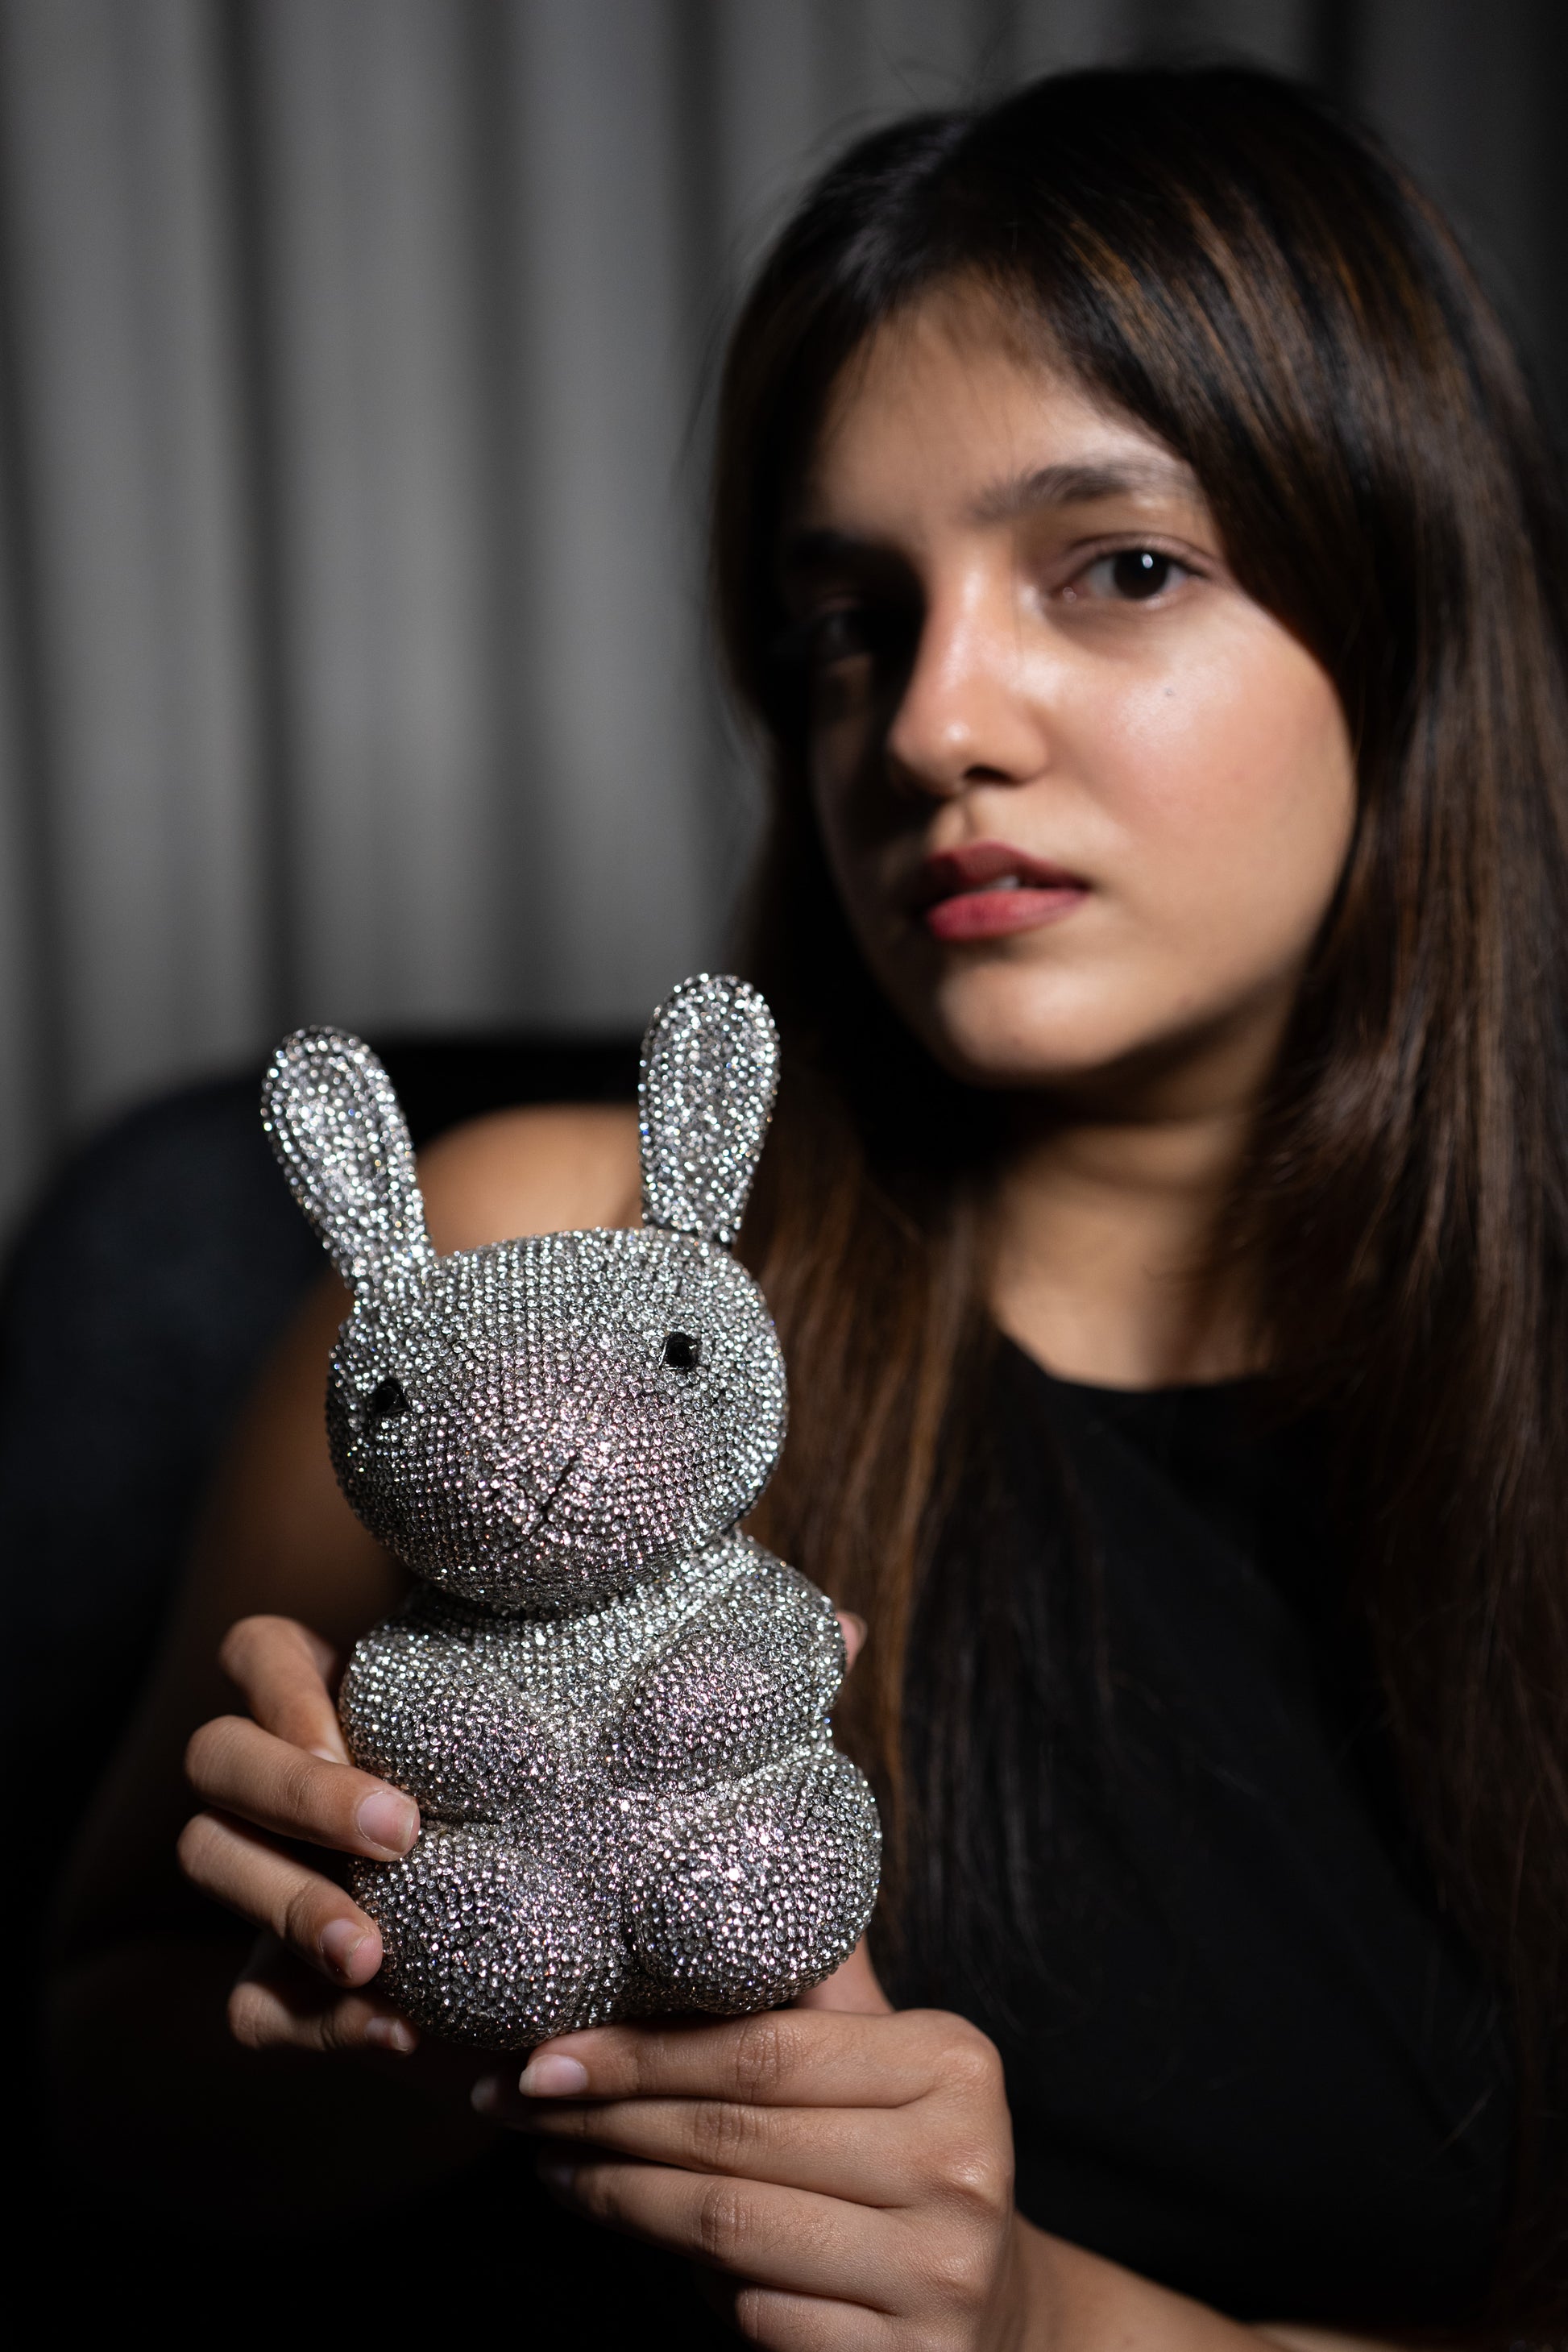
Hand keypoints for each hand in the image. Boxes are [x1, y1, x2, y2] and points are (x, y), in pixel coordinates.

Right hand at [181, 1608, 870, 2067]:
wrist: (598, 2000)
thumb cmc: (622, 1850)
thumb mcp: (671, 1777)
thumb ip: (731, 1702)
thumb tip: (847, 1625)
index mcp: (379, 1704)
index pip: (267, 1655)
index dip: (287, 1686)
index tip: (371, 1729)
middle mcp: (313, 1788)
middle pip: (218, 1758)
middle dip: (292, 1792)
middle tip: (398, 1835)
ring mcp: (289, 1888)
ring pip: (210, 1864)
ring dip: (283, 1905)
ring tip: (376, 1954)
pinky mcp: (293, 1994)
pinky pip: (247, 2004)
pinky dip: (307, 2019)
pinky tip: (395, 2033)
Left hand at [473, 1954, 1027, 2349]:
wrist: (994, 2318)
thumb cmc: (909, 2166)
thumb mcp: (887, 2067)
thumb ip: (816, 1993)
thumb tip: (715, 1868)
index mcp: (953, 2064)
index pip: (764, 2050)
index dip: (641, 2052)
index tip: (546, 2049)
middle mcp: (961, 2165)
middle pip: (735, 2135)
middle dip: (607, 2116)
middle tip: (514, 2101)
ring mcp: (938, 2274)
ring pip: (728, 2226)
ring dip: (615, 2193)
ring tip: (549, 2162)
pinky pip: (756, 2314)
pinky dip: (677, 2276)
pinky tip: (626, 2237)